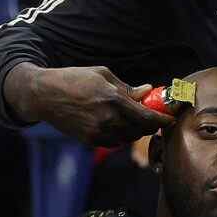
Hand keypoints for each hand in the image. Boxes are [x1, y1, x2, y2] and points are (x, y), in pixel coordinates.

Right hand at [5, 63, 174, 145]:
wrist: (44, 95)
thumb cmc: (74, 79)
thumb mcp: (103, 75)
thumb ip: (127, 87)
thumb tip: (147, 90)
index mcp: (113, 100)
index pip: (147, 117)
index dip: (164, 120)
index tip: (172, 119)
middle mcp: (108, 119)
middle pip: (141, 130)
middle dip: (152, 125)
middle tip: (156, 117)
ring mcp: (98, 132)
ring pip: (129, 138)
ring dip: (137, 130)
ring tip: (137, 119)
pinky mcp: (90, 140)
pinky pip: (115, 142)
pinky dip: (123, 136)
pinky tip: (120, 125)